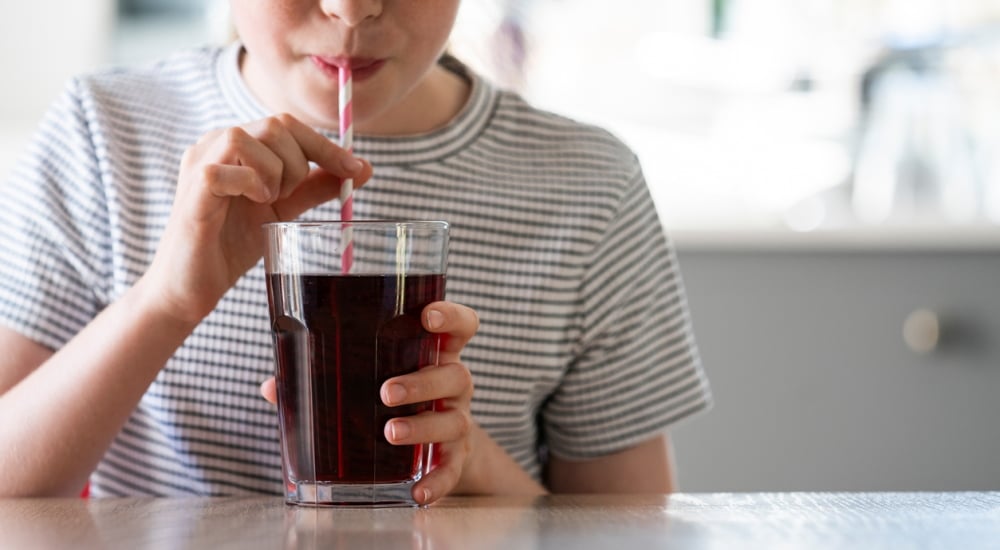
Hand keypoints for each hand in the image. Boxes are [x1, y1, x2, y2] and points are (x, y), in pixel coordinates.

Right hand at [145, 114, 372, 323]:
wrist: (193, 286)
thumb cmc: (231, 244)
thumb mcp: (283, 210)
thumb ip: (315, 186)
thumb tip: (361, 169)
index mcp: (236, 144)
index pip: (287, 124)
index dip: (324, 144)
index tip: (355, 169)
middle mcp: (213, 143)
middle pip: (275, 125)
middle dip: (300, 163)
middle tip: (290, 197)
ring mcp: (198, 162)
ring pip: (249, 138)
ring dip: (274, 174)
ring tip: (266, 202)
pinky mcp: (191, 188)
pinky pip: (225, 170)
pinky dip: (250, 185)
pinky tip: (251, 203)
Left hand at [260, 301, 478, 504]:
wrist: (436, 447)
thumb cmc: (394, 400)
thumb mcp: (367, 380)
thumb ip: (323, 377)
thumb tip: (271, 386)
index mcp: (433, 355)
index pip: (460, 326)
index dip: (451, 317)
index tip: (429, 317)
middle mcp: (452, 385)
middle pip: (455, 375)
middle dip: (421, 382)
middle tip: (386, 392)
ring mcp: (457, 420)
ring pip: (454, 420)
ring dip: (422, 426)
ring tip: (389, 433)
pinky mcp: (456, 457)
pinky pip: (452, 469)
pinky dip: (438, 481)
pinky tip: (417, 493)